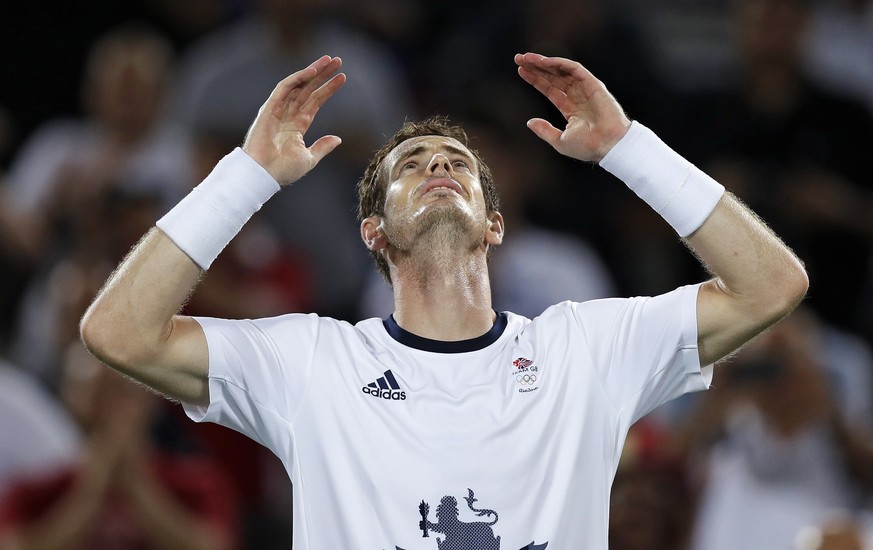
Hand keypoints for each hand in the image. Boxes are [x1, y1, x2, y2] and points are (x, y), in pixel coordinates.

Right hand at [243, 55, 346, 184]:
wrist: (264, 173)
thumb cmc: (283, 169)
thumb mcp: (309, 158)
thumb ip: (323, 146)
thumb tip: (338, 139)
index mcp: (297, 125)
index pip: (315, 102)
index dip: (328, 89)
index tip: (342, 78)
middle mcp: (288, 114)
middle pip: (308, 89)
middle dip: (322, 75)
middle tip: (337, 61)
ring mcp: (278, 109)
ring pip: (298, 84)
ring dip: (313, 71)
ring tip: (329, 60)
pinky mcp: (270, 107)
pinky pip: (284, 88)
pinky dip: (297, 78)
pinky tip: (312, 71)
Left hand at [515, 52, 630, 161]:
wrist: (607, 144)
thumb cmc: (588, 147)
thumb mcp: (559, 141)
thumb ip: (544, 130)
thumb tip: (529, 122)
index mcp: (571, 109)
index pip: (550, 89)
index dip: (536, 80)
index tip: (521, 71)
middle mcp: (577, 96)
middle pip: (553, 77)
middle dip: (536, 67)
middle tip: (518, 59)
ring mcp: (585, 88)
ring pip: (561, 70)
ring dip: (544, 62)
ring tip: (526, 57)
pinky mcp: (592, 83)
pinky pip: (574, 68)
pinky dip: (559, 63)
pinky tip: (544, 61)